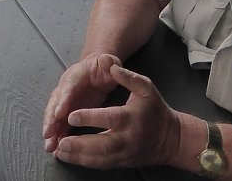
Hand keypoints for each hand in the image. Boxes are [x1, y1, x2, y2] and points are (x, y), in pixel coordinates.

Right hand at [43, 53, 121, 152]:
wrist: (97, 70)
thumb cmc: (103, 67)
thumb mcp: (108, 61)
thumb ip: (108, 62)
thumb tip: (108, 61)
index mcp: (75, 76)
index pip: (68, 87)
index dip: (63, 100)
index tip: (60, 113)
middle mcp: (65, 88)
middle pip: (55, 103)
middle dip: (51, 119)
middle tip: (48, 133)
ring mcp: (64, 100)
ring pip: (54, 115)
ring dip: (51, 130)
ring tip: (49, 147)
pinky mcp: (67, 111)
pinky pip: (59, 124)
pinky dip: (56, 135)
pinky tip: (55, 149)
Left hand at [51, 64, 180, 168]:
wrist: (172, 140)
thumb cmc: (155, 109)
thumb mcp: (146, 88)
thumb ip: (128, 77)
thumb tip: (112, 66)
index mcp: (131, 118)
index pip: (108, 118)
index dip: (89, 118)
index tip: (71, 115)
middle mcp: (127, 139)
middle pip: (102, 145)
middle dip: (80, 144)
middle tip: (61, 141)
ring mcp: (125, 154)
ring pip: (100, 159)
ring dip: (79, 157)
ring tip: (59, 151)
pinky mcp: (122, 162)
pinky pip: (102, 165)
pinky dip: (85, 163)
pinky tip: (70, 158)